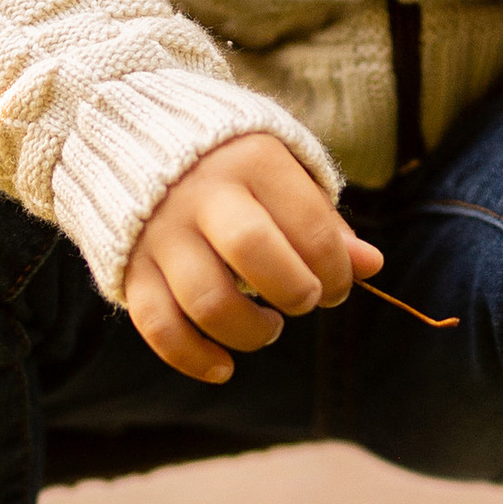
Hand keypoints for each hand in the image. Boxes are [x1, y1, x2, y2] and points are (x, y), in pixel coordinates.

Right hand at [123, 133, 383, 383]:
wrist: (136, 135)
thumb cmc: (231, 161)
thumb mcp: (282, 170)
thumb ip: (322, 217)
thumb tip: (371, 265)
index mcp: (251, 160)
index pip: (309, 226)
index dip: (336, 270)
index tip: (337, 284)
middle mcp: (201, 192)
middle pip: (256, 256)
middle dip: (296, 293)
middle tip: (305, 300)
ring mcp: (161, 231)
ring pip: (208, 301)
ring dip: (249, 331)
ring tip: (268, 325)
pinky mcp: (131, 265)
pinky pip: (159, 326)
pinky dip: (193, 357)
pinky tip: (223, 367)